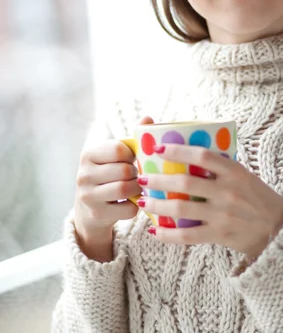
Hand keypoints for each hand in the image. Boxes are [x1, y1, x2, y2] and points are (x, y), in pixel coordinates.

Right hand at [74, 116, 153, 238]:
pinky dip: (136, 205)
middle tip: (135, 175)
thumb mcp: (116, 155)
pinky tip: (132, 201)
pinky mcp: (97, 214)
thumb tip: (148, 118)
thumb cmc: (109, 174)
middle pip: (124, 170)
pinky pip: (128, 209)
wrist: (90, 208)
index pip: (118, 149)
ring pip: (126, 189)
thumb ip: (133, 138)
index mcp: (88, 154)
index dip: (131, 155)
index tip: (131, 159)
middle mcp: (83, 174)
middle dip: (136, 173)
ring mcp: (88, 196)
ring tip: (136, 187)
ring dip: (138, 189)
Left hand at [137, 143, 282, 258]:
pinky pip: (187, 236)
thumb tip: (190, 154)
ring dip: (158, 206)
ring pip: (181, 210)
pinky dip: (168, 235)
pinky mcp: (219, 235)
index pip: (202, 156)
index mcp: (234, 172)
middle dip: (159, 181)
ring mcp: (222, 215)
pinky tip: (154, 232)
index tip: (159, 149)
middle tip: (142, 178)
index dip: (179, 151)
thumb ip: (221, 167)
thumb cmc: (258, 197)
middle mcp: (227, 192)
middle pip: (185, 184)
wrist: (278, 229)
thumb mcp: (245, 175)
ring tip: (143, 203)